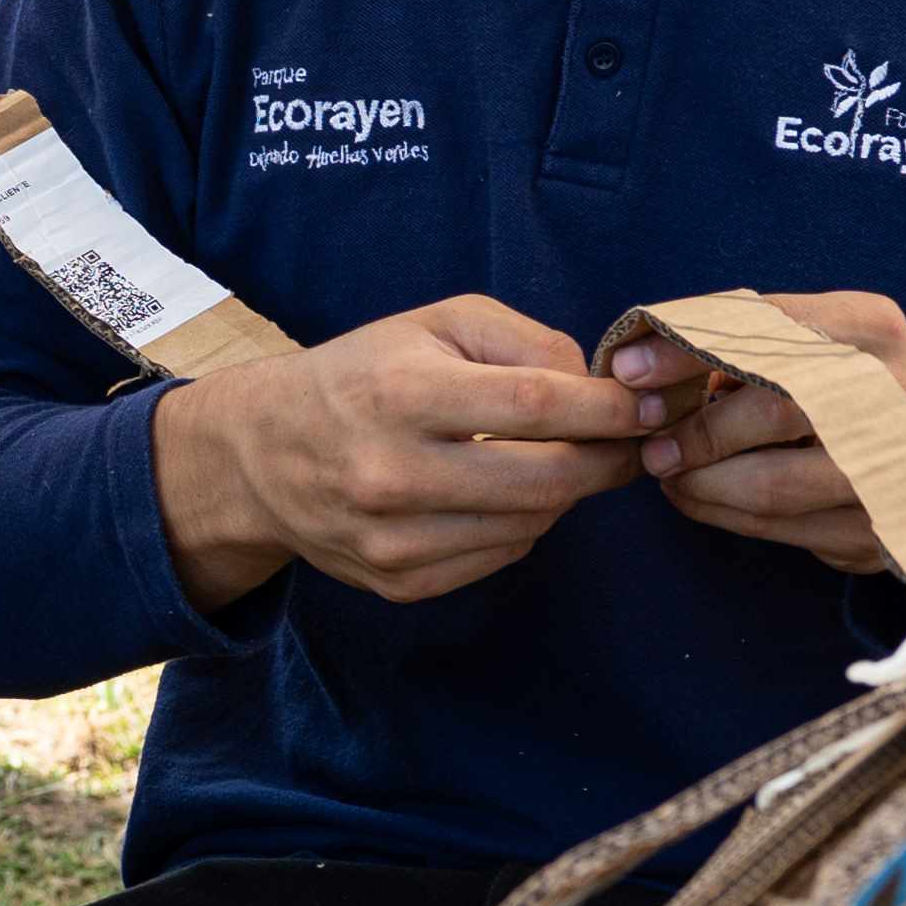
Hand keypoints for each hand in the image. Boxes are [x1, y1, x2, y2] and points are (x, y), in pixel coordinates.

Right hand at [147, 295, 658, 608]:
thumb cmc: (362, 376)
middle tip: (630, 443)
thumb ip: (523, 340)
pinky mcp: (398, 581)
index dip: (607, 409)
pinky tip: (506, 495)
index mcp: (401, 394)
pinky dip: (522, 524)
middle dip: (607, 460)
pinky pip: (500, 556)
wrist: (259, 455)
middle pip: (546, 479)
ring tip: (564, 460)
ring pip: (531, 523)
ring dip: (567, 493)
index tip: (646, 406)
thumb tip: (595, 387)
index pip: (537, 405)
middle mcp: (393, 472)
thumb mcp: (433, 324)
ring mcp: (393, 537)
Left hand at [611, 289, 905, 575]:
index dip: (687, 350)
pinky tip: (697, 497)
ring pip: (773, 484)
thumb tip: (636, 361)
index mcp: (872, 328)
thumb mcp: (806, 341)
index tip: (628, 371)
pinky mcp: (885, 526)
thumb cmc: (842, 384)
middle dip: (696, 431)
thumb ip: (733, 339)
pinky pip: (782, 528)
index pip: (766, 330)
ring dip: (701, 483)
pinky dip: (724, 514)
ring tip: (667, 473)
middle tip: (650, 443)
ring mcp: (900, 464)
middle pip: (774, 411)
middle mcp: (899, 391)